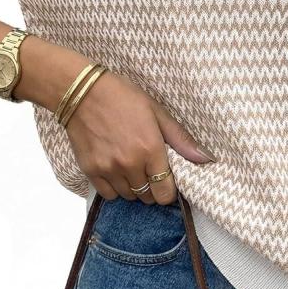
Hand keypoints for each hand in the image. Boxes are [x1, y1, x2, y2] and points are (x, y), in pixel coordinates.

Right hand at [63, 70, 214, 204]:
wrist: (82, 92)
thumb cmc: (123, 97)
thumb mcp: (157, 112)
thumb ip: (180, 139)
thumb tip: (205, 159)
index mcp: (150, 149)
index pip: (165, 192)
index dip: (169, 190)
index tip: (167, 181)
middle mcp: (130, 164)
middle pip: (147, 196)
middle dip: (152, 187)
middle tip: (149, 170)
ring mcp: (108, 169)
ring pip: (129, 196)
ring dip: (134, 187)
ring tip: (131, 167)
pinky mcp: (90, 171)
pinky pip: (108, 194)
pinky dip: (115, 188)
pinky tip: (116, 170)